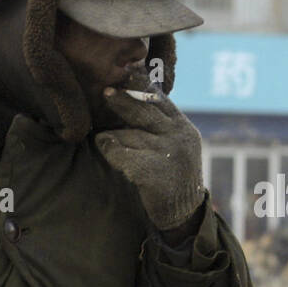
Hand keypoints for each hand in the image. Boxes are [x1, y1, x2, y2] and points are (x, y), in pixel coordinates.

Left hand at [94, 87, 204, 230]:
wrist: (182, 213)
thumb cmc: (172, 175)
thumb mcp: (176, 144)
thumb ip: (160, 123)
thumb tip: (133, 91)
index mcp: (184, 128)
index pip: (160, 99)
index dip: (141, 86)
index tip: (125, 73)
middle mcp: (179, 137)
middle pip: (144, 110)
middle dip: (123, 100)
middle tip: (106, 92)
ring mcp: (168, 154)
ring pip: (129, 133)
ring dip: (113, 136)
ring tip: (103, 137)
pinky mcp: (153, 172)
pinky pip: (120, 153)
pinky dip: (109, 150)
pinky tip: (105, 147)